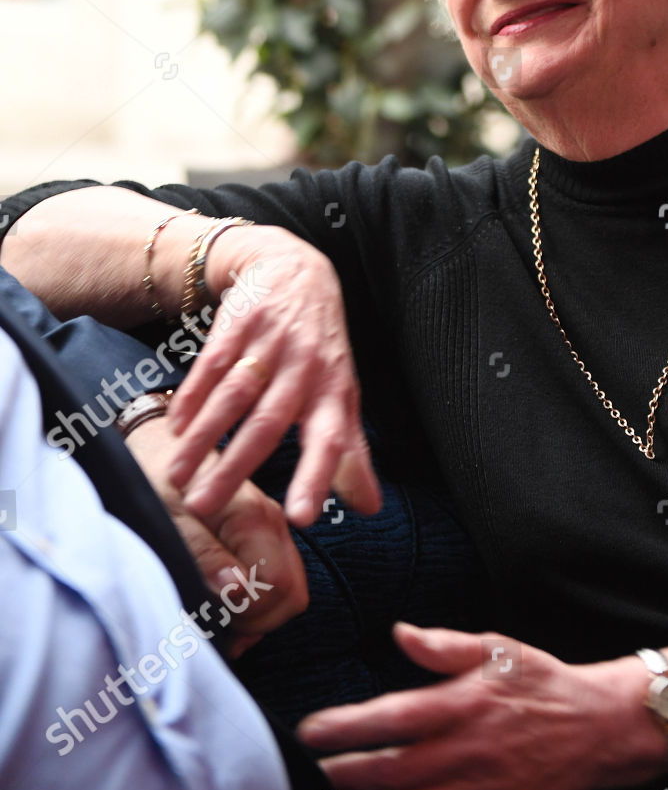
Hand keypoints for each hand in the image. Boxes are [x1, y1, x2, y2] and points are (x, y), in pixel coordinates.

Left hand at [126, 414, 309, 656]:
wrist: (158, 446)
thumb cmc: (155, 479)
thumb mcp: (168, 518)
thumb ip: (204, 554)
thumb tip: (238, 589)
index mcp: (254, 517)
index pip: (279, 587)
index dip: (249, 614)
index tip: (215, 613)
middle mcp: (272, 521)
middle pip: (292, 594)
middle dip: (258, 620)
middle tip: (217, 619)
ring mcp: (271, 528)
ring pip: (288, 592)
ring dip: (256, 614)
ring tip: (217, 613)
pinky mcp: (262, 535)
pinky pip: (276, 581)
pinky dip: (255, 602)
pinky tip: (224, 603)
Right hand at [163, 226, 381, 526]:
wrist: (297, 271)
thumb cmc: (320, 348)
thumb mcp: (342, 394)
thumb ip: (351, 452)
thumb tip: (370, 506)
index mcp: (332, 391)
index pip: (328, 440)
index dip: (316, 477)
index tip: (301, 519)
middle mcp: (303, 369)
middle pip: (266, 424)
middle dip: (235, 466)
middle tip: (205, 507)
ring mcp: (269, 344)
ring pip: (233, 396)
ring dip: (202, 436)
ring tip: (178, 477)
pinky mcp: (238, 324)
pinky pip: (211, 364)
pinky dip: (191, 396)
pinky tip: (174, 426)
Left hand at [297, 624, 666, 789]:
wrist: (599, 728)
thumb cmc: (541, 683)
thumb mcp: (496, 648)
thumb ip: (444, 647)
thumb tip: (399, 633)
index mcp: (465, 704)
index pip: (391, 719)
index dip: (346, 728)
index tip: (310, 730)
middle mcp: (469, 751)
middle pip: (392, 773)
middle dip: (343, 776)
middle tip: (309, 773)